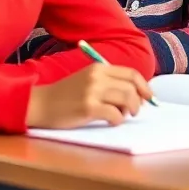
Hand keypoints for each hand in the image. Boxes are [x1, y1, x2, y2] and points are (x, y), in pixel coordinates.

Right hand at [25, 63, 152, 128]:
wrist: (39, 104)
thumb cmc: (65, 95)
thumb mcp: (87, 80)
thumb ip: (108, 83)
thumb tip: (136, 95)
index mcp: (99, 68)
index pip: (131, 74)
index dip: (144, 87)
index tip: (149, 98)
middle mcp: (97, 77)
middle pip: (132, 87)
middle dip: (139, 101)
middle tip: (134, 111)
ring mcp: (92, 92)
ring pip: (127, 99)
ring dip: (130, 110)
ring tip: (122, 116)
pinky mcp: (88, 108)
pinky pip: (115, 114)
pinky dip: (118, 120)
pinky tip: (111, 121)